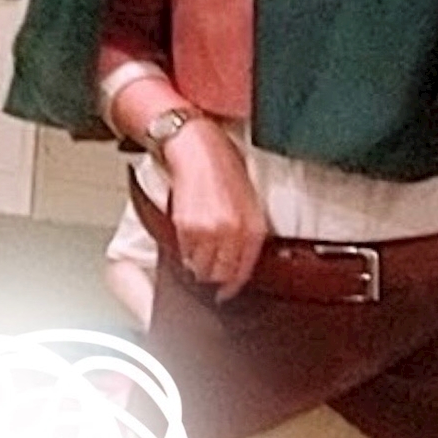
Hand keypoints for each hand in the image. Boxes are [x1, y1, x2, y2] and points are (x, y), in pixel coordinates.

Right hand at [163, 118, 268, 301]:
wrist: (197, 146)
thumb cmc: (222, 165)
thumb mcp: (247, 198)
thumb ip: (246, 229)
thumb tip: (238, 256)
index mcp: (252, 226)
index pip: (243, 270)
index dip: (233, 285)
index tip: (227, 291)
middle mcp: (233, 232)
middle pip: (221, 274)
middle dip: (214, 277)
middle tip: (209, 272)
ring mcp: (209, 231)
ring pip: (201, 269)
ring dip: (198, 266)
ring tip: (197, 252)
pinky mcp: (186, 227)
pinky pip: (185, 254)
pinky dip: (185, 253)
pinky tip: (188, 241)